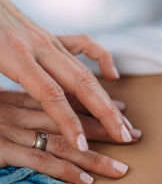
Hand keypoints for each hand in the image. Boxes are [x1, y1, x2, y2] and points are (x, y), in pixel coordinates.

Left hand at [0, 0, 133, 150]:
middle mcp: (40, 48)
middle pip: (81, 85)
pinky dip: (103, 60)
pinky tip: (112, 77)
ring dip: (108, 100)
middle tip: (123, 136)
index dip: (69, 123)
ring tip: (124, 121)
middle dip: (105, 114)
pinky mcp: (53, 37)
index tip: (83, 147)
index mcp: (15, 55)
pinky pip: (86, 46)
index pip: (51, 96)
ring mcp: (50, 41)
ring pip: (86, 73)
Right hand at [0, 91, 140, 183]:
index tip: (123, 111)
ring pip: (64, 144)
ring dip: (95, 158)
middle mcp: (25, 112)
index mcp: (25, 97)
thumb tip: (50, 108)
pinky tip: (86, 180)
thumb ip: (27, 103)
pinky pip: (39, 161)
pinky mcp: (2, 149)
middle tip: (133, 136)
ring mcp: (14, 130)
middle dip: (108, 128)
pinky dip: (65, 171)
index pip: (70, 100)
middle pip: (75, 120)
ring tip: (119, 168)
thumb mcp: (1, 102)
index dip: (99, 107)